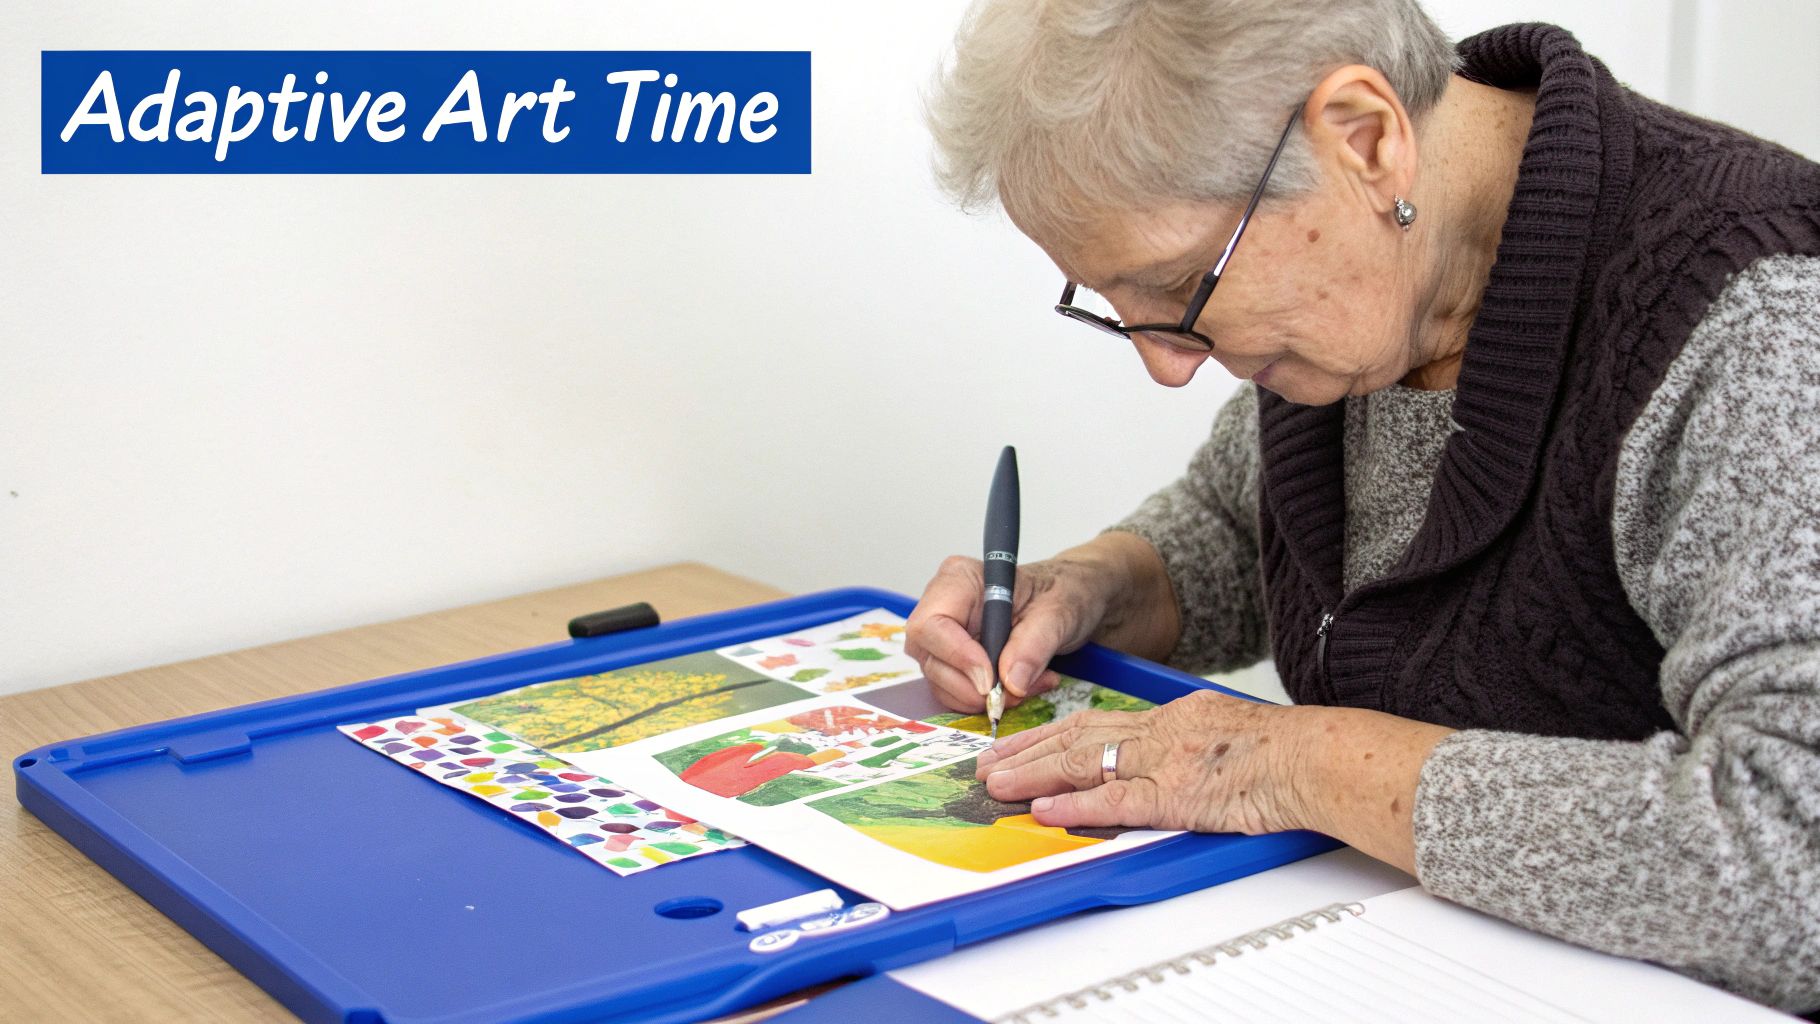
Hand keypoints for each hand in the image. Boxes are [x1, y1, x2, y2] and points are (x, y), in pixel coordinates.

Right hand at [905, 532, 1183, 713]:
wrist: (1079, 602)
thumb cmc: (1068, 591)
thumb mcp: (1062, 610)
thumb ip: (1035, 642)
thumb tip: (1011, 681)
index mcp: (960, 580)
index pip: (931, 625)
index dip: (956, 657)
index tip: (990, 680)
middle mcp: (944, 607)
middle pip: (931, 660)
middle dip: (973, 685)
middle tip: (1019, 690)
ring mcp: (947, 638)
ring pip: (942, 683)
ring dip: (986, 696)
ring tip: (1033, 683)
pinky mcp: (957, 663)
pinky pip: (958, 693)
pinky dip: (989, 700)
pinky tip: (1023, 686)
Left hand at [975, 689, 1312, 834]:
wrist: (1320, 759)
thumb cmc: (1289, 754)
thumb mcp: (1228, 730)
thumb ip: (1190, 741)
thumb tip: (1164, 760)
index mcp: (1174, 714)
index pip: (1098, 719)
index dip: (1051, 732)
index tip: (1018, 742)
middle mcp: (1163, 730)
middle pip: (1079, 734)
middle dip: (1028, 748)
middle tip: (987, 762)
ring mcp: (1169, 761)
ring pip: (1087, 762)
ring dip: (1036, 773)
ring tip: (998, 783)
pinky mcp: (1180, 795)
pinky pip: (1118, 801)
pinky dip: (1077, 806)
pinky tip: (1046, 809)